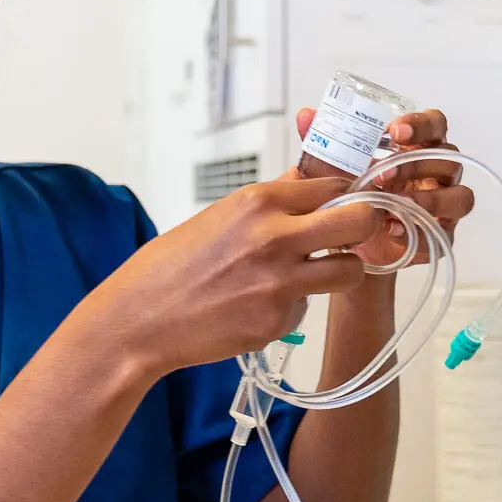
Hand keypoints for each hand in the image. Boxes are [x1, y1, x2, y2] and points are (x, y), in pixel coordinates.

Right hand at [79, 177, 383, 380]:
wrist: (138, 320)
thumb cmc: (171, 266)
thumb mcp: (221, 216)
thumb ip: (272, 200)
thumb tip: (310, 180)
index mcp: (257, 202)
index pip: (333, 185)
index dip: (343, 195)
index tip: (344, 203)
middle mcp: (275, 238)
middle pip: (360, 220)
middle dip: (363, 226)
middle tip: (348, 236)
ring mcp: (280, 283)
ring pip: (351, 271)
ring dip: (340, 271)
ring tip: (313, 274)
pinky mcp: (278, 322)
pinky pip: (308, 306)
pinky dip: (294, 305)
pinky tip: (260, 304)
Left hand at [292, 107, 474, 271]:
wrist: (347, 243)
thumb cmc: (350, 195)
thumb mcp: (330, 168)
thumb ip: (322, 140)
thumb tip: (305, 116)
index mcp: (418, 147)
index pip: (435, 125)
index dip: (421, 124)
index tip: (395, 131)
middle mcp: (438, 174)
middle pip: (448, 158)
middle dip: (417, 165)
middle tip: (383, 174)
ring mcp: (445, 206)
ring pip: (460, 197)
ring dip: (430, 199)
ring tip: (396, 205)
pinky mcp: (440, 237)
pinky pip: (443, 234)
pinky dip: (419, 232)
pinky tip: (393, 230)